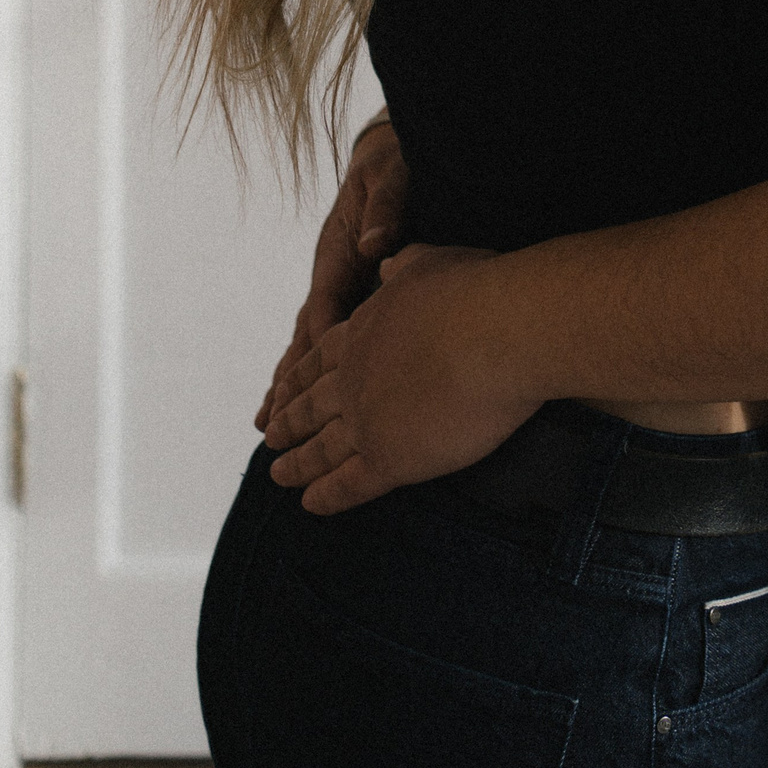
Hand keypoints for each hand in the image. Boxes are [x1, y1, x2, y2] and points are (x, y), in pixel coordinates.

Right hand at [254, 115, 410, 433]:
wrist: (385, 155)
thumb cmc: (391, 166)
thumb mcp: (392, 177)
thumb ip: (385, 209)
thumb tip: (375, 245)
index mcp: (337, 253)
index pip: (325, 308)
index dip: (320, 348)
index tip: (317, 387)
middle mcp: (329, 274)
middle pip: (305, 336)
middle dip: (288, 381)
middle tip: (268, 425)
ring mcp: (335, 284)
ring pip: (309, 342)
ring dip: (289, 382)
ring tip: (265, 424)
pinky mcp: (348, 288)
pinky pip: (327, 335)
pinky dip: (311, 367)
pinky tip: (300, 398)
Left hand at [261, 242, 536, 513]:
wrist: (498, 332)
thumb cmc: (474, 291)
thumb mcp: (430, 263)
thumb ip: (403, 266)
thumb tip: (385, 263)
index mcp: (362, 332)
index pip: (320, 360)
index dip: (300, 377)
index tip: (282, 389)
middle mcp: (353, 378)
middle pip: (311, 406)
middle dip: (289, 421)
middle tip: (270, 436)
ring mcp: (365, 420)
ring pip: (321, 449)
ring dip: (298, 464)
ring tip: (278, 476)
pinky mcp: (389, 459)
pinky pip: (349, 484)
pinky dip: (327, 496)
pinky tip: (310, 504)